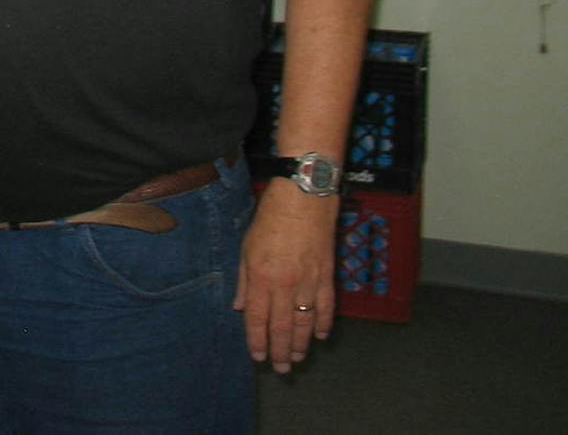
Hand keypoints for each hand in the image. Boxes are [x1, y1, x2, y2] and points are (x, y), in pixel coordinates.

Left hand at [233, 184, 339, 372]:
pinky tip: (319, 336)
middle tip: (281, 369)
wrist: (303, 199)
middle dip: (280, 351)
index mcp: (261, 277)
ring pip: (305, 323)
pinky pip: (326, 307)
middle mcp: (285, 284)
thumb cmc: (270, 219)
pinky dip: (323, 324)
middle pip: (282, 327)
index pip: (257, 318)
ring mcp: (309, 282)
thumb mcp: (246, 247)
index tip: (257, 357)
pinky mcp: (327, 276)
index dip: (257, 340)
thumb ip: (244, 280)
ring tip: (297, 358)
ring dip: (301, 344)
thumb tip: (241, 307)